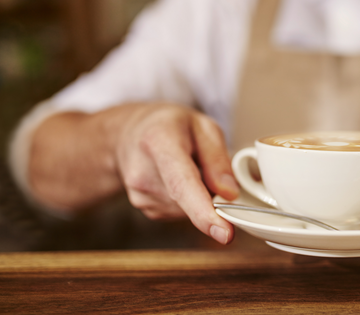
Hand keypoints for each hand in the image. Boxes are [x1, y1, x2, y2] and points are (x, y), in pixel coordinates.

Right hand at [115, 104, 239, 244]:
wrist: (130, 133)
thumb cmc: (170, 126)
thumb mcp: (203, 126)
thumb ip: (218, 158)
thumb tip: (230, 193)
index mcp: (159, 142)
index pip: (182, 184)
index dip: (204, 212)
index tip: (225, 234)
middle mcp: (143, 173)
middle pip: (190, 200)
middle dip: (211, 193)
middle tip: (205, 164)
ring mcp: (140, 195)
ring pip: (189, 210)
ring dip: (199, 195)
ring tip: (185, 166)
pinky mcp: (145, 209)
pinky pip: (181, 213)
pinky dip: (189, 201)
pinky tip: (177, 179)